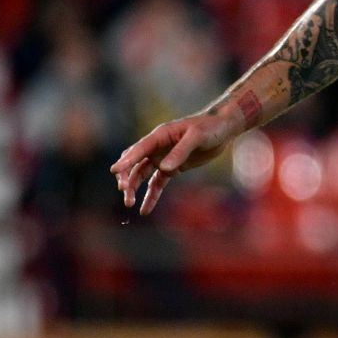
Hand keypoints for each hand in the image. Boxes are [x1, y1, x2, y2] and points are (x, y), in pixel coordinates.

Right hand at [110, 111, 238, 213]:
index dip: (126, 160)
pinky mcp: (172, 168)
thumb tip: (164, 168)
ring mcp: (163, 158)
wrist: (223, 128)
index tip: (114, 170)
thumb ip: (180, 152)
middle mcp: (157, 147)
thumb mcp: (197, 137)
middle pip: (134, 163)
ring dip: (134, 188)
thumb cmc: (210, 127)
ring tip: (129, 204)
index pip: (139, 149)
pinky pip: (157, 183)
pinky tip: (144, 210)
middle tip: (125, 193)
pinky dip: (151, 195)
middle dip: (127, 178)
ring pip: (142, 174)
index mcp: (160, 135)